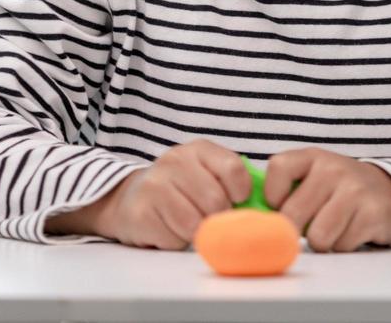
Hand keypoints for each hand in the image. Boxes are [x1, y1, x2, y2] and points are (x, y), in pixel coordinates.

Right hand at [95, 138, 251, 249]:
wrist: (129, 198)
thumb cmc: (180, 189)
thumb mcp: (206, 173)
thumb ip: (231, 182)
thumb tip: (261, 209)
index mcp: (199, 149)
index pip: (233, 169)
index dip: (240, 192)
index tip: (236, 201)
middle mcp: (175, 161)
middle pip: (215, 201)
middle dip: (218, 217)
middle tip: (208, 217)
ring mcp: (154, 185)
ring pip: (194, 223)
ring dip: (196, 231)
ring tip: (187, 222)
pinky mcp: (140, 212)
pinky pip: (173, 238)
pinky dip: (176, 241)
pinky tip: (168, 228)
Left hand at [263, 147, 390, 252]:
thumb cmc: (342, 190)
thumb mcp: (315, 178)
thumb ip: (287, 191)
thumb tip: (253, 220)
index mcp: (314, 157)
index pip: (277, 168)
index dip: (273, 196)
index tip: (283, 205)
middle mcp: (333, 169)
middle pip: (293, 215)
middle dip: (298, 229)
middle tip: (312, 224)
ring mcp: (355, 190)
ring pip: (317, 237)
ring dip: (323, 242)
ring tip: (334, 228)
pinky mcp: (372, 214)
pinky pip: (341, 245)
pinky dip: (344, 246)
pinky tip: (353, 230)